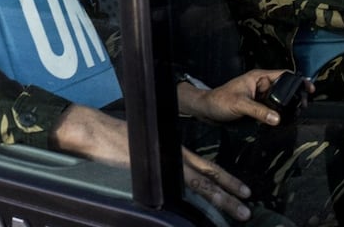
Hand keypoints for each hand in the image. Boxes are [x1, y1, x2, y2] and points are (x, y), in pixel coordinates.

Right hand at [52, 105, 254, 221]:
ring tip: (240, 211)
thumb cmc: (114, 137)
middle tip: (248, 204)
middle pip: (208, 175)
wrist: (96, 131)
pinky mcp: (153, 173)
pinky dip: (195, 201)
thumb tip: (169, 173)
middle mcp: (173, 157)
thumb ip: (158, 160)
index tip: (242, 190)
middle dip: (230, 191)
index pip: (205, 166)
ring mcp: (164, 165)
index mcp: (172, 151)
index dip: (224, 178)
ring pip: (200, 184)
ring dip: (222, 198)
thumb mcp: (143, 147)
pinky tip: (205, 212)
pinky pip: (179, 190)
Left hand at [179, 69, 312, 125]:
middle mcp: (261, 85)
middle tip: (303, 108)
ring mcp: (260, 96)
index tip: (310, 90)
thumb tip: (278, 119)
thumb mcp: (239, 104)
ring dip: (289, 106)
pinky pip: (273, 109)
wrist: (206, 110)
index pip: (283, 75)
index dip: (298, 81)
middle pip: (285, 88)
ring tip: (297, 115)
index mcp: (258, 77)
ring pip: (280, 100)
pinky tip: (285, 121)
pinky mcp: (258, 106)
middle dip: (296, 96)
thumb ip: (258, 111)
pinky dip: (280, 113)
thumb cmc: (219, 101)